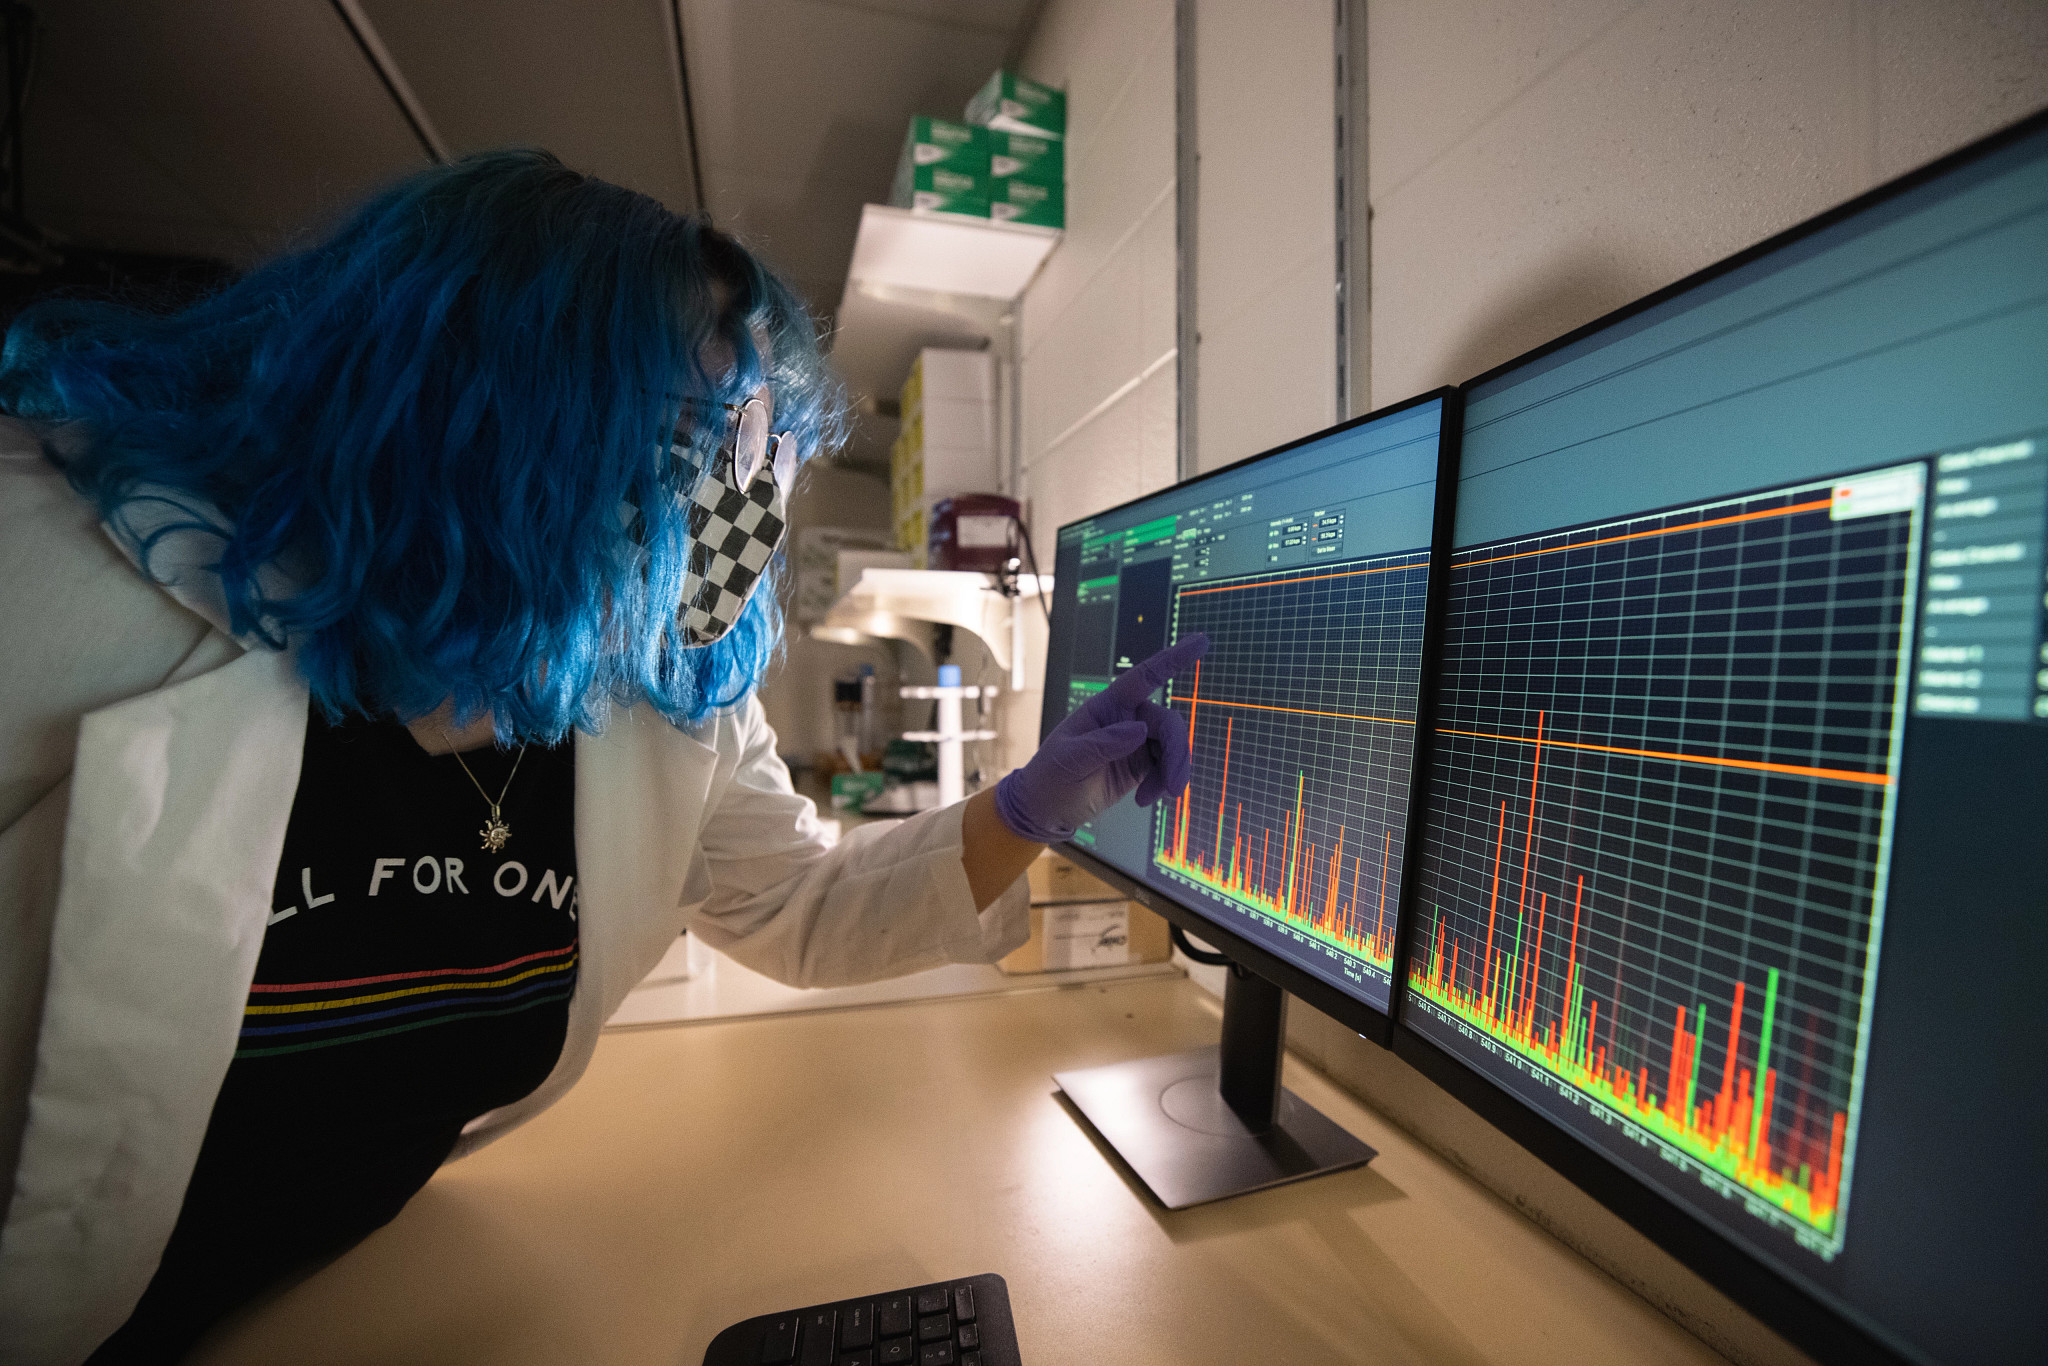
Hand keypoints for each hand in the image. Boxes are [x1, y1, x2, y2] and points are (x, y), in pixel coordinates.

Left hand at [993, 634, 1209, 843]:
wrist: (1046, 812)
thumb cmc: (1049, 778)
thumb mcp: (1069, 761)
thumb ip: (1104, 744)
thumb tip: (1140, 729)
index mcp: (1106, 706)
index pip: (1144, 677)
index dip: (1173, 659)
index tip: (1201, 642)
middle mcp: (1126, 719)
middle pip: (1167, 723)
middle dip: (1177, 752)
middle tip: (1174, 786)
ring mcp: (1136, 742)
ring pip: (1173, 747)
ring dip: (1173, 772)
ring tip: (1156, 797)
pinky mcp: (1141, 765)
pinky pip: (1167, 768)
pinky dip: (1164, 784)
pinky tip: (1145, 799)